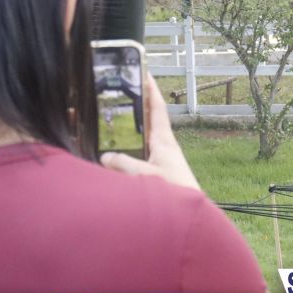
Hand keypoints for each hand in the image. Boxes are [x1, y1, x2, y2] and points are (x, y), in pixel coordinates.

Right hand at [101, 73, 200, 190]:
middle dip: (135, 106)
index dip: (151, 90)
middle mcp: (163, 147)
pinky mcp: (156, 175)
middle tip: (119, 93)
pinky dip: (124, 151)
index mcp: (164, 141)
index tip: (144, 73)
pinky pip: (136, 157)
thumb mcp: (145, 176)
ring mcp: (160, 161)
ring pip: (140, 139)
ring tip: (108, 119)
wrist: (187, 219)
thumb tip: (106, 156)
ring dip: (128, 130)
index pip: (157, 108)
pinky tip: (111, 155)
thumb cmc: (174, 194)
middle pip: (147, 121)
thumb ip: (123, 164)